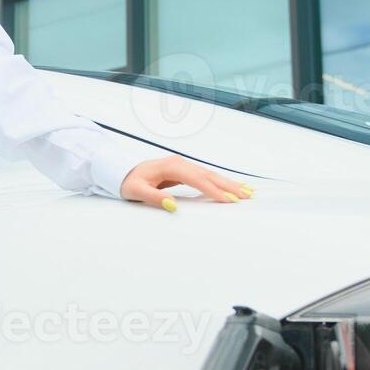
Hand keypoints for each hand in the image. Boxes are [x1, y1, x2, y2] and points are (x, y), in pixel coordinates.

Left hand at [118, 154, 255, 210]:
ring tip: (247, 191)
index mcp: (170, 166)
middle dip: (228, 185)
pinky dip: (219, 182)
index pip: (196, 179)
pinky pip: (205, 177)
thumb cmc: (128, 181)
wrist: (122, 171)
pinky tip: (230, 187)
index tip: (228, 200)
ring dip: (228, 183)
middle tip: (247, 195)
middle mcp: (179, 163)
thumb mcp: (136, 192)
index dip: (213, 190)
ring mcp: (182, 166)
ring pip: (209, 175)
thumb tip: (172, 205)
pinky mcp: (184, 171)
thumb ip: (154, 198)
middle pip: (208, 175)